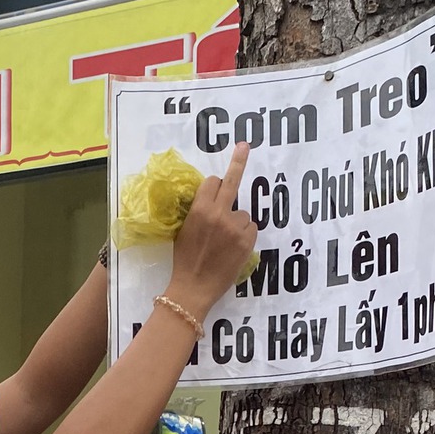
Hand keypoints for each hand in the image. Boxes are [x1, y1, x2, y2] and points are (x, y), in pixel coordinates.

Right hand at [168, 143, 259, 315]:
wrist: (193, 288)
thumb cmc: (184, 260)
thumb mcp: (183, 230)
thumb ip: (198, 212)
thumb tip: (210, 199)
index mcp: (199, 210)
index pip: (212, 181)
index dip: (213, 187)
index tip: (216, 187)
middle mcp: (218, 214)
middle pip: (232, 180)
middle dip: (238, 161)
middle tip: (244, 145)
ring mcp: (235, 227)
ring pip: (243, 212)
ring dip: (237, 222)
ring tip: (225, 242)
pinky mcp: (247, 240)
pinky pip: (251, 227)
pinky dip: (245, 235)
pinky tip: (234, 248)